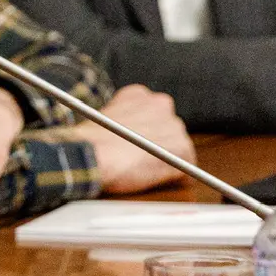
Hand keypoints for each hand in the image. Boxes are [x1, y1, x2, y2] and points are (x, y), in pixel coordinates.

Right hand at [74, 84, 193, 194]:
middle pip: (168, 129)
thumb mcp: (103, 122)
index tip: (135, 143)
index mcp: (138, 95)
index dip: (144, 131)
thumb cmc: (89, 144)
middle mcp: (160, 104)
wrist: (91, 156)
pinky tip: (156, 180)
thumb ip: (124, 123)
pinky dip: (175, 177)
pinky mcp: (182, 148)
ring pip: (178, 148)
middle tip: (141, 160)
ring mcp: (173, 125)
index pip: (152, 113)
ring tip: (145, 172)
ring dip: (166, 160)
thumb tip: (128, 140)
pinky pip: (187, 168)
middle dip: (159, 145)